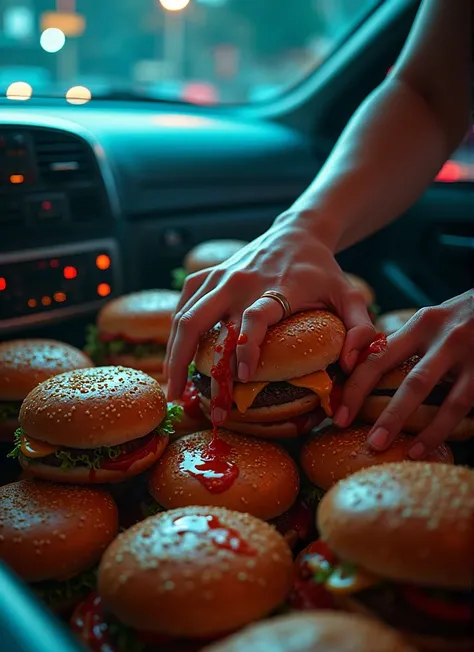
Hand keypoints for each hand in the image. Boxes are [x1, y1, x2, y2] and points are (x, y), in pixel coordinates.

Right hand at [165, 217, 374, 420]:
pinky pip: (182, 306)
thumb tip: (348, 365)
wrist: (297, 232)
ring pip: (183, 318)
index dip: (245, 349)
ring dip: (173, 354)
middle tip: (185, 400)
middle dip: (188, 363)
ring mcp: (219, 278)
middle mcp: (239, 282)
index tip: (243, 377)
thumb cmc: (324, 272)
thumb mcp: (352, 297)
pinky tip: (175, 357)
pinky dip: (174, 333)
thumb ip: (361, 330)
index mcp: (276, 289)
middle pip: (198, 322)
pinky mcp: (207, 275)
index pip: (253, 320)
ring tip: (172, 388)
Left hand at [336, 290, 473, 455]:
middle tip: (373, 444)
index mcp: (420, 324)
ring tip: (412, 452)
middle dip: (391, 416)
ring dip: (429, 430)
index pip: (378, 358)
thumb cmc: (461, 317)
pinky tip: (443, 443)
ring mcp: (473, 354)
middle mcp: (446, 337)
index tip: (338, 416)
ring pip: (451, 401)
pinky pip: (471, 404)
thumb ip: (402, 343)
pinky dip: (455, 426)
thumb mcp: (430, 321)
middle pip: (413, 383)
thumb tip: (358, 370)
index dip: (355, 389)